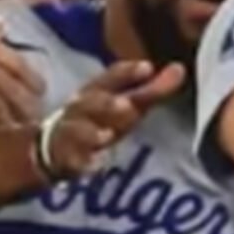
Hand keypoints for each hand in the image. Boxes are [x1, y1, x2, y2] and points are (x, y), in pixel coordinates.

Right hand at [38, 60, 187, 181]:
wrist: (53, 148)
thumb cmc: (97, 121)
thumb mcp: (124, 105)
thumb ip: (152, 89)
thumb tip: (180, 69)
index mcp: (96, 92)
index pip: (110, 78)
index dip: (127, 73)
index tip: (147, 68)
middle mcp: (80, 109)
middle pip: (92, 103)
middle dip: (108, 103)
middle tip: (127, 106)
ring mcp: (70, 135)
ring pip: (76, 131)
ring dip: (92, 133)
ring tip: (107, 136)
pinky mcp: (66, 161)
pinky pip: (72, 162)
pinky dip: (82, 164)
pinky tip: (94, 166)